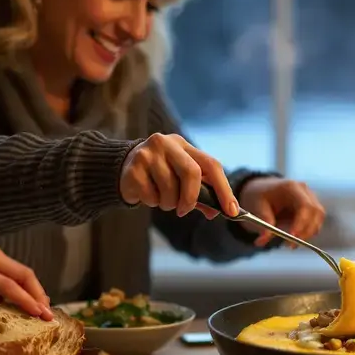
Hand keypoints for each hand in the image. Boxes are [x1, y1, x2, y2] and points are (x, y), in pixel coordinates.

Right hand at [0, 240, 52, 319]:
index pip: (18, 272)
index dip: (32, 288)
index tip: (39, 305)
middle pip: (26, 274)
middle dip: (40, 294)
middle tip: (48, 314)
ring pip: (22, 279)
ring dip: (37, 298)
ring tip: (45, 316)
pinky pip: (8, 287)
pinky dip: (24, 299)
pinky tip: (33, 310)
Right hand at [120, 133, 238, 217]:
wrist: (123, 168)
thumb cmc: (159, 175)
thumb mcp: (181, 179)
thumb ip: (200, 193)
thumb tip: (217, 211)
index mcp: (183, 145)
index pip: (211, 164)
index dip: (224, 189)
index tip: (231, 210)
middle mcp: (167, 143)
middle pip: (191, 173)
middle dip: (191, 198)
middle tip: (185, 211)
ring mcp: (148, 154)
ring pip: (169, 189)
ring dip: (169, 204)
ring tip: (162, 200)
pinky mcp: (133, 168)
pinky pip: (151, 195)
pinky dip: (152, 202)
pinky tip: (147, 194)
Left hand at [237, 177, 325, 246]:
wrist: (261, 191)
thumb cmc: (258, 197)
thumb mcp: (256, 207)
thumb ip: (263, 223)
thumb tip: (262, 241)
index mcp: (291, 187)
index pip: (305, 205)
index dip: (302, 223)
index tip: (292, 237)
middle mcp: (305, 191)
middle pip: (316, 213)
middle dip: (306, 231)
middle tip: (291, 246)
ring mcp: (311, 199)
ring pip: (318, 220)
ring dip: (307, 234)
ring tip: (289, 243)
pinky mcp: (312, 209)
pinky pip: (315, 223)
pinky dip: (306, 233)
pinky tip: (293, 237)